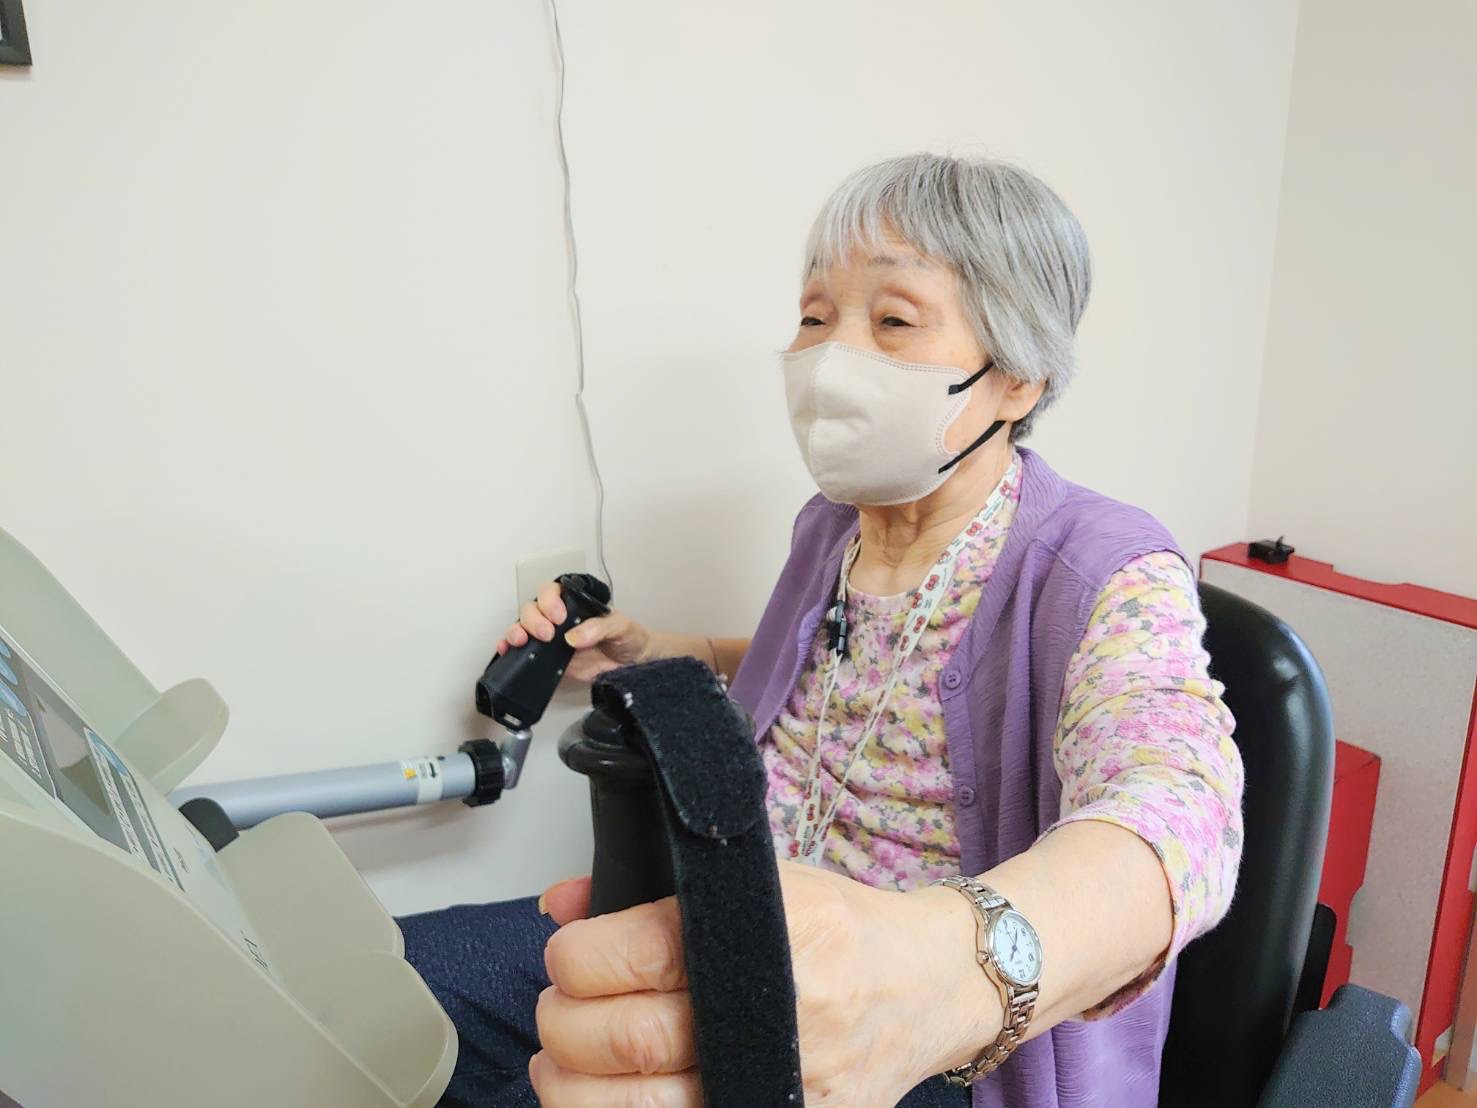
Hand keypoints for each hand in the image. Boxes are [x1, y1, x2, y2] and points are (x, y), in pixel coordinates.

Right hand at [494, 580, 653, 682]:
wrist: (632, 665)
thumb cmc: (628, 637)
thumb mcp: (620, 626)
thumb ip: (599, 627)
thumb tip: (573, 637)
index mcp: (575, 603)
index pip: (552, 592)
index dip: (550, 601)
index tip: (559, 617)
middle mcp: (559, 618)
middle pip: (533, 609)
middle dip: (534, 620)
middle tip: (548, 634)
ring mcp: (551, 638)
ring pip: (523, 627)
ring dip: (517, 631)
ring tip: (521, 641)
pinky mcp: (547, 659)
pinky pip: (523, 651)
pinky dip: (510, 648)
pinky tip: (507, 650)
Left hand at [530, 863, 1002, 1106]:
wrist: (926, 987)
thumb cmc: (841, 931)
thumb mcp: (761, 882)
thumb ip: (658, 893)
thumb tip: (562, 904)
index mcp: (767, 936)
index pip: (632, 954)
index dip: (576, 956)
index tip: (569, 954)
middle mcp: (775, 1016)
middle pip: (622, 1037)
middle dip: (564, 1022)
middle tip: (561, 1009)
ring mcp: (780, 1087)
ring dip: (572, 1086)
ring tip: (567, 1062)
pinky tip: (610, 1099)